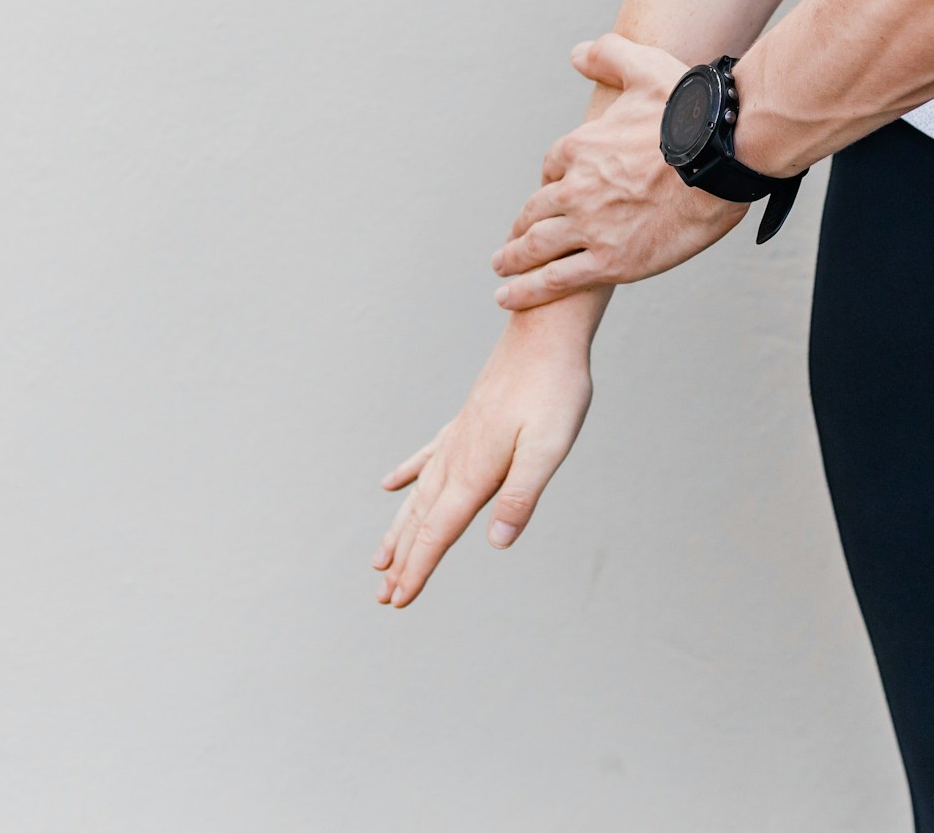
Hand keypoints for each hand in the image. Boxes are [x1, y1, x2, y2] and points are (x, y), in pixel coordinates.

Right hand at [372, 297, 600, 607]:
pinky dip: (407, 475)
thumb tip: (496, 543)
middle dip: (403, 560)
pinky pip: (427, 457)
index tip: (398, 600)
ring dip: (400, 527)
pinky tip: (390, 483)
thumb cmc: (554, 389)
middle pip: (422, 519)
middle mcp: (457, 457)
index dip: (418, 569)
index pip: (439, 531)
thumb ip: (521, 495)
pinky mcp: (467, 421)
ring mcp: (458, 437)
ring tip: (379, 557)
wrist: (545, 333)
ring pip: (419, 493)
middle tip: (382, 595)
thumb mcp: (548, 447)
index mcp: (475, 470)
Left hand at [490, 35, 746, 310]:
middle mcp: (577, 188)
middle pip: (536, 210)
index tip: (555, 192)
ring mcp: (591, 226)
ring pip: (537, 246)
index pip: (553, 166)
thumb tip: (577, 54)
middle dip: (521, 226)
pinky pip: (556, 278)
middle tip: (512, 240)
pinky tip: (506, 296)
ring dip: (513, 258)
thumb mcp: (646, 68)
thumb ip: (609, 55)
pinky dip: (527, 289)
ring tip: (501, 267)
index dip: (553, 179)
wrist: (725, 158)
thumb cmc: (692, 114)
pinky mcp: (610, 260)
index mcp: (582, 147)